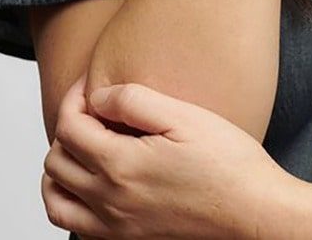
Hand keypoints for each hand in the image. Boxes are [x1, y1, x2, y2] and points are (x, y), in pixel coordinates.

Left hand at [42, 79, 301, 239]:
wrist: (256, 215)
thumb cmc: (230, 166)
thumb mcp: (185, 117)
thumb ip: (135, 100)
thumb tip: (98, 96)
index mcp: (120, 164)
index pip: (69, 126)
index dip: (74, 98)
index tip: (90, 87)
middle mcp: (109, 200)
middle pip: (55, 161)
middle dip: (67, 129)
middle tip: (93, 114)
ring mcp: (115, 227)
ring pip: (55, 200)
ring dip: (59, 170)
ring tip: (82, 149)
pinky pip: (75, 227)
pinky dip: (70, 204)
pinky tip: (93, 187)